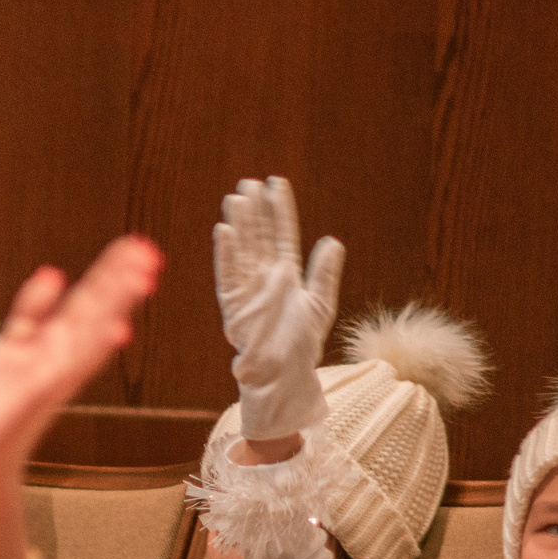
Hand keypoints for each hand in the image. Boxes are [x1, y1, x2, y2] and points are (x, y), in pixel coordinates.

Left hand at [0, 237, 163, 476]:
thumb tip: (52, 273)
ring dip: (117, 305)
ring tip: (141, 278)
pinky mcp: (44, 392)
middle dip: (121, 283)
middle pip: (95, 311)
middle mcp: (62, 356)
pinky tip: (115, 329)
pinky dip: (94, 347)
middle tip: (148, 254)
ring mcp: (57, 373)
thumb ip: (32, 309)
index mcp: (56, 343)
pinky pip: (73, 365)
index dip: (111, 273)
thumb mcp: (14, 343)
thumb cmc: (1, 402)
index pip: (89, 300)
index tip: (136, 247)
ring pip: (92, 331)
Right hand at [213, 177, 341, 440]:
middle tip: (249, 182)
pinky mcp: (233, 304)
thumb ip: (324, 273)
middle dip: (255, 210)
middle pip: (259, 236)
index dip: (280, 209)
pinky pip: (228, 273)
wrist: (283, 376)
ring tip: (237, 197)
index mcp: (287, 274)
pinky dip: (226, 253)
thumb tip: (332, 241)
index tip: (276, 183)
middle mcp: (265, 277)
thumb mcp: (320, 305)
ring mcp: (247, 288)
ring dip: (240, 224)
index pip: (283, 234)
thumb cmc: (300, 345)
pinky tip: (224, 231)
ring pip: (242, 249)